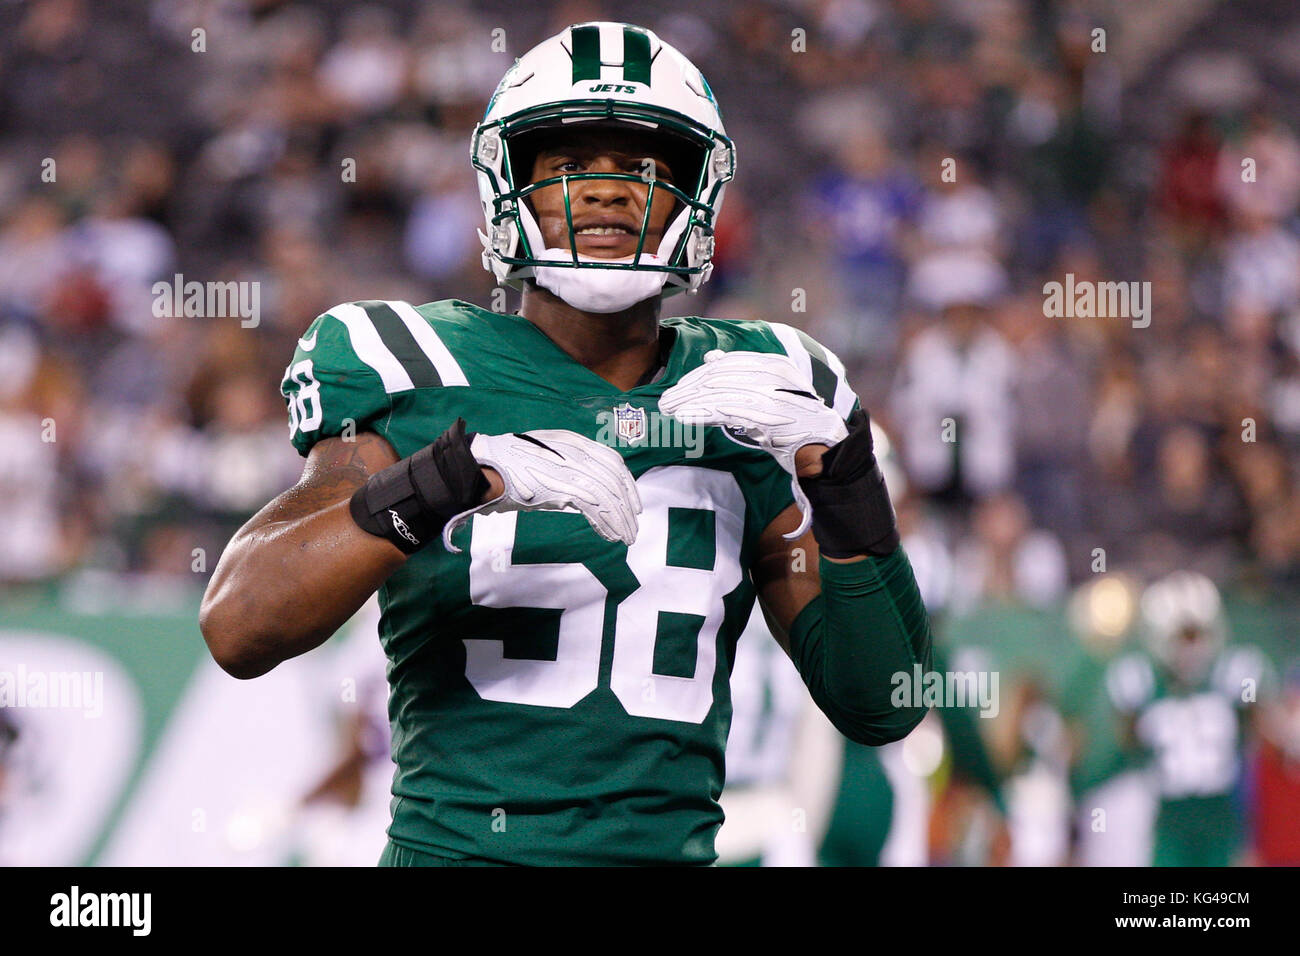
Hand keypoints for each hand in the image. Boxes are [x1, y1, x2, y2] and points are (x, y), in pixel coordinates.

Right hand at [441, 429, 640, 551]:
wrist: (485, 468)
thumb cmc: (510, 467)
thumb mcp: (546, 459)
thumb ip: (568, 470)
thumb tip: (588, 495)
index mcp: (573, 441)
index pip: (613, 461)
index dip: (627, 484)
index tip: (633, 504)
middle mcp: (576, 452)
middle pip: (615, 480)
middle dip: (628, 506)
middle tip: (633, 527)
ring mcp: (569, 468)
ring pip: (608, 496)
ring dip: (620, 520)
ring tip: (626, 537)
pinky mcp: (561, 486)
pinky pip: (594, 507)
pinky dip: (605, 523)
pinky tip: (610, 535)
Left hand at [660, 349, 846, 536]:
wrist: (827, 449)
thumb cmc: (796, 424)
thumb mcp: (771, 394)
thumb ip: (743, 375)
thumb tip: (711, 357)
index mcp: (775, 365)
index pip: (727, 363)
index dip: (698, 375)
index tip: (678, 388)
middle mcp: (774, 375)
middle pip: (720, 376)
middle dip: (689, 388)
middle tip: (666, 400)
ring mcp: (772, 395)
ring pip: (720, 393)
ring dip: (690, 401)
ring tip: (669, 409)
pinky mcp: (769, 417)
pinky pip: (728, 411)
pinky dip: (703, 413)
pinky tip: (685, 418)